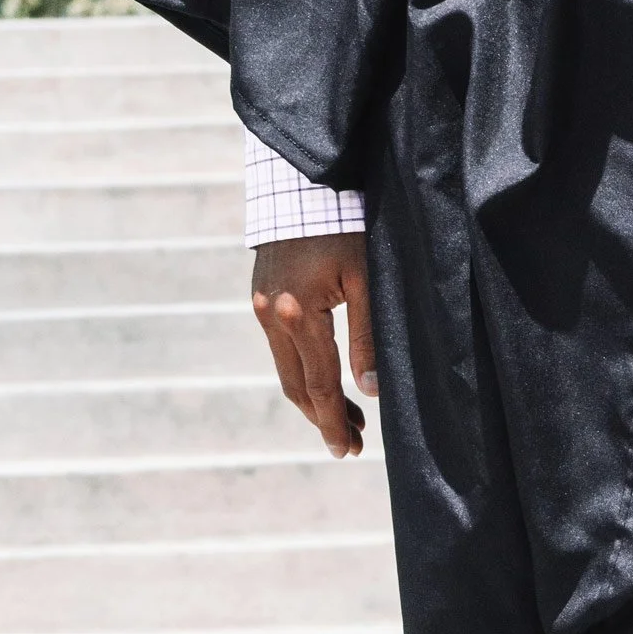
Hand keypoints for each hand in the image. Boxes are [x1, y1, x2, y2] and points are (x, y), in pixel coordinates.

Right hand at [251, 234, 375, 456]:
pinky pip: (281, 346)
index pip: (318, 383)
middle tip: (350, 445)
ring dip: (313, 397)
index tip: (347, 450)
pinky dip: (302, 369)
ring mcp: (261, 306)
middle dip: (323, 418)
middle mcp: (271, 313)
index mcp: (297, 312)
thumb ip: (368, 338)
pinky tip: (326, 379)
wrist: (305, 183)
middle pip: (295, 385)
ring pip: (285, 368)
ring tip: (348, 419)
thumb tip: (371, 391)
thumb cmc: (347, 225)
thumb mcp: (368, 280)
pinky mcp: (261, 297)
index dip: (334, 420)